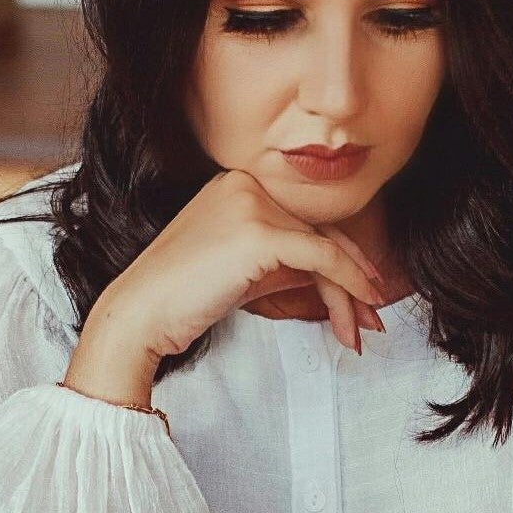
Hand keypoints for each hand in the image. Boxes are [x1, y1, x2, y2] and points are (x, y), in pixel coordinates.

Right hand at [63, 170, 385, 408]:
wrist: (140, 314)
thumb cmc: (181, 299)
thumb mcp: (243, 271)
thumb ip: (285, 263)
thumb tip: (332, 278)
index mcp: (236, 185)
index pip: (302, 219)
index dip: (339, 256)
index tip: (361, 289)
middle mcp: (245, 184)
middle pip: (317, 231)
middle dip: (352, 276)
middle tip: (373, 313)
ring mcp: (252, 203)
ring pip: (324, 246)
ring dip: (350, 292)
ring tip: (361, 328)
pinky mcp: (259, 231)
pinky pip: (321, 255)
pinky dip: (347, 283)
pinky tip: (357, 309)